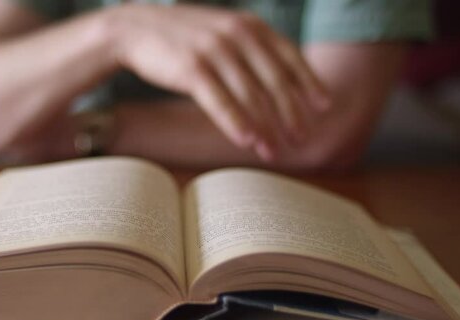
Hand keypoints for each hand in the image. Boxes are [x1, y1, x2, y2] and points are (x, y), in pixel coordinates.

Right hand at [106, 3, 330, 160]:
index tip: (324, 108)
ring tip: (275, 153)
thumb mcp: (223, 32)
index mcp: (250, 25)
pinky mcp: (191, 68)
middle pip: (275, 81)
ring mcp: (215, 51)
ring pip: (250, 96)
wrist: (135, 28)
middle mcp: (237, 35)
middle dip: (292, 114)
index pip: (290, 57)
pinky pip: (220, 101)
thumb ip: (250, 50)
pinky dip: (236, 123)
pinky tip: (248, 142)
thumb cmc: (184, 38)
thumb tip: (277, 83)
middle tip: (302, 140)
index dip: (309, 83)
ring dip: (266, 128)